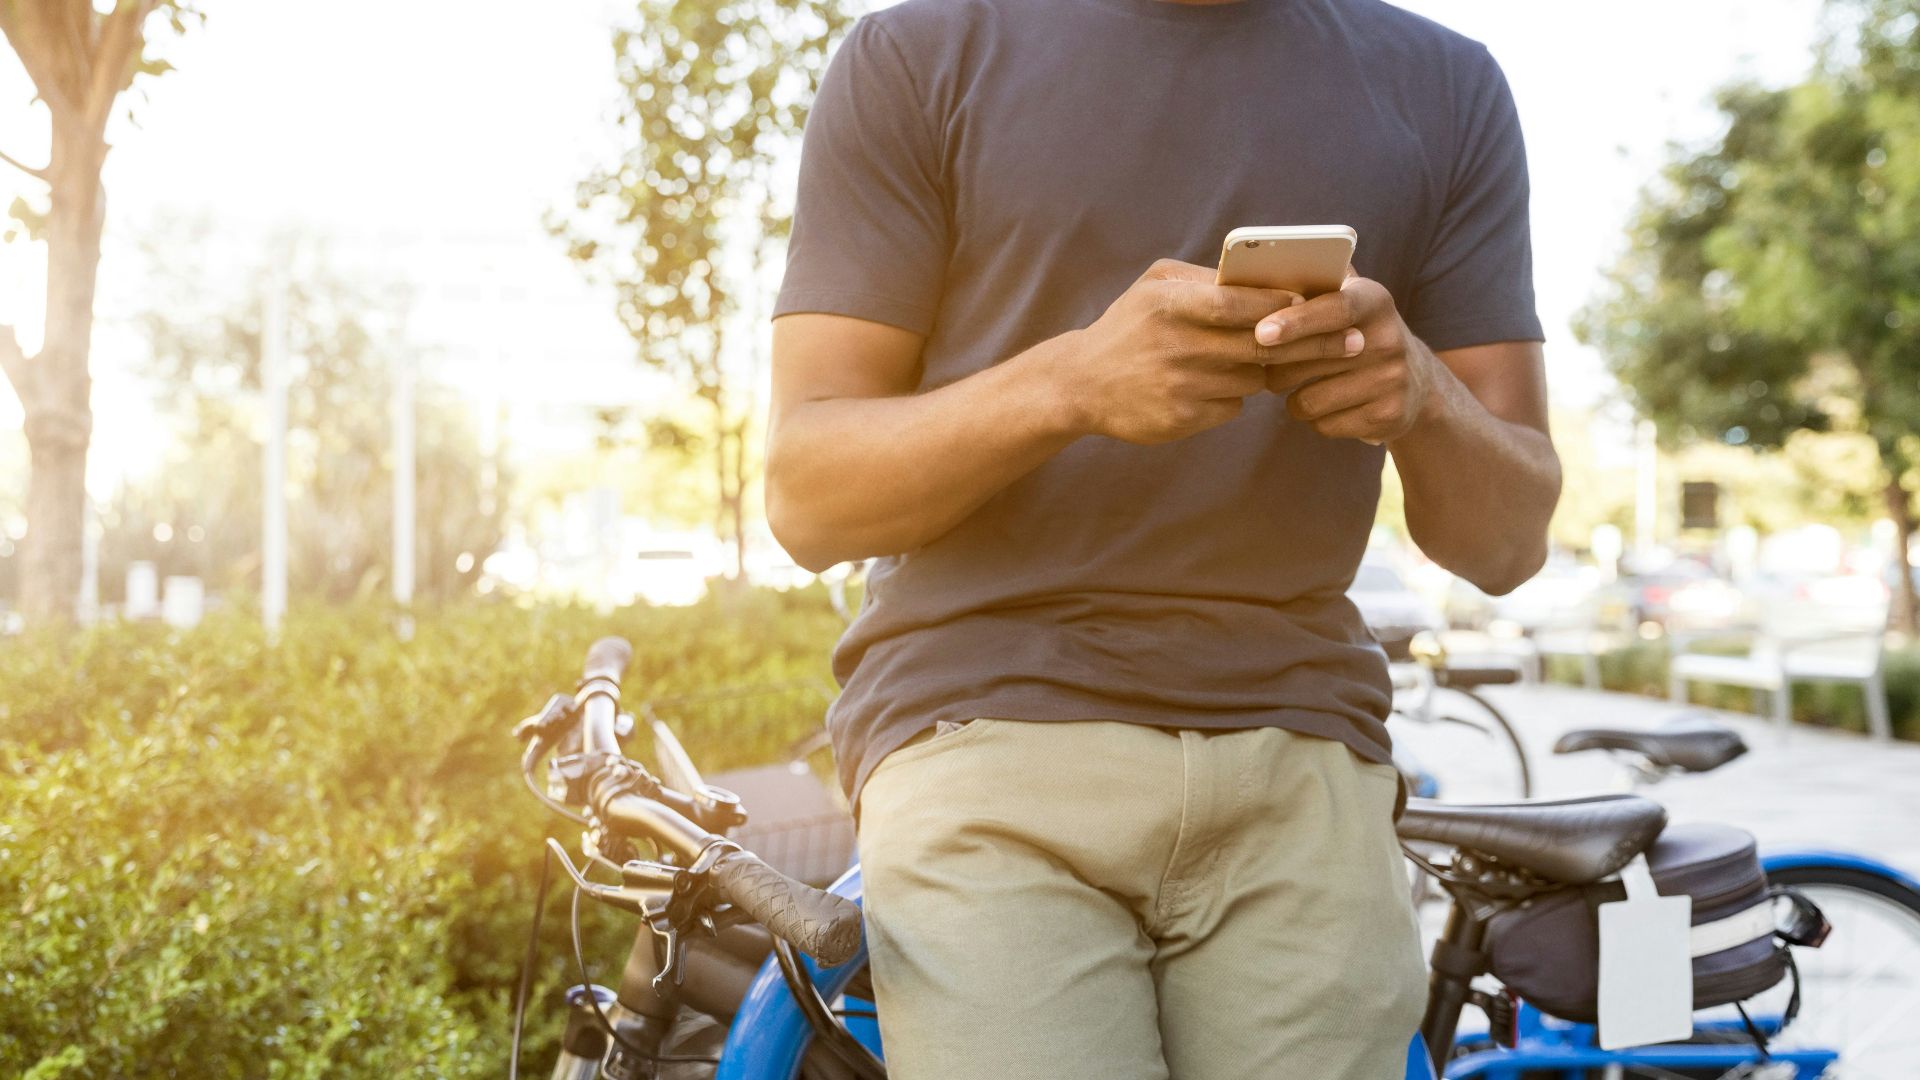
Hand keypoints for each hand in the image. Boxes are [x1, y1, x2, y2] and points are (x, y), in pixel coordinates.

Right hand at [1055, 260, 1303, 443]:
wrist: (1080, 383)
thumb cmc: (1129, 326)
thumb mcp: (1154, 286)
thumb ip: (1204, 279)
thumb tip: (1266, 279)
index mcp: (1168, 305)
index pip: (1236, 303)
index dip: (1278, 303)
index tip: (1310, 304)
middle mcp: (1173, 346)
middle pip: (1258, 345)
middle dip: (1305, 343)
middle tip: (1344, 341)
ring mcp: (1178, 386)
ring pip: (1251, 379)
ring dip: (1258, 370)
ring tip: (1242, 360)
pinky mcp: (1180, 419)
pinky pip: (1232, 407)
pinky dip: (1231, 396)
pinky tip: (1210, 387)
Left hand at [1253, 275, 1435, 444]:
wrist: (1416, 382)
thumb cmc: (1358, 334)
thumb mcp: (1349, 299)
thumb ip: (1314, 283)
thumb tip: (1259, 268)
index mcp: (1374, 301)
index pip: (1334, 308)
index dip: (1295, 321)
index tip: (1261, 333)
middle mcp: (1389, 339)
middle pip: (1309, 360)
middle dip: (1275, 364)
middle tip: (1264, 361)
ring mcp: (1392, 380)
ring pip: (1308, 400)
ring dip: (1292, 396)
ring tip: (1302, 384)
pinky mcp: (1389, 416)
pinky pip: (1323, 425)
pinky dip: (1314, 418)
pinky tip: (1327, 405)